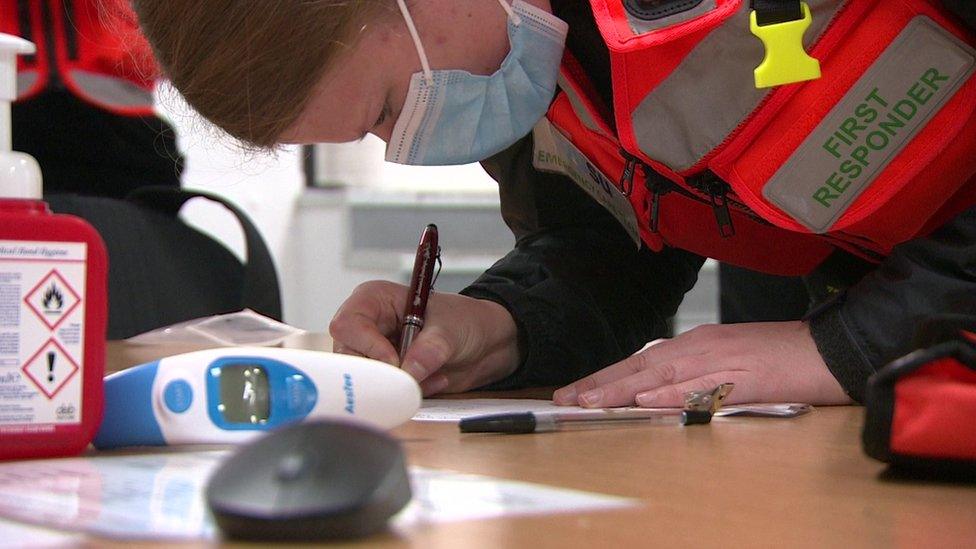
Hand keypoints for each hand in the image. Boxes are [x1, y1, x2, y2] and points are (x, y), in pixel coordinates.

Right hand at [330, 280, 519, 395]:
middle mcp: (367, 328)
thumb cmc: (466, 320)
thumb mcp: (451, 329)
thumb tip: (409, 369)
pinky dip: (410, 393)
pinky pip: (384, 393)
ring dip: (400, 384)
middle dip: (382, 371)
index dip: (366, 345)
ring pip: (365, 380)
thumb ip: (430, 349)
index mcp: (374, 301)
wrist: (486, 343)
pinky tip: (435, 380)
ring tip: (434, 374)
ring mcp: (375, 354)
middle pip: (348, 357)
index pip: (348, 324)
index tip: (394, 361)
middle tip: (412, 376)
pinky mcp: (387, 376)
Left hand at [552, 321, 852, 407]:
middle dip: (600, 383)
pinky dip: (674, 393)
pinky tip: (648, 399)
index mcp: (698, 344)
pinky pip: (704, 387)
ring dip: (623, 387)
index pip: (641, 360)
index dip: (606, 376)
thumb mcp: (730, 362)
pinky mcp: (746, 378)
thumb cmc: (782, 357)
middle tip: (566, 399)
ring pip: (662, 374)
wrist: (832, 349)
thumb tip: (659, 390)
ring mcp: (723, 360)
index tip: (576, 391)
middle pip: (642, 364)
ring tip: (590, 401)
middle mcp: (702, 347)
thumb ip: (695, 374)